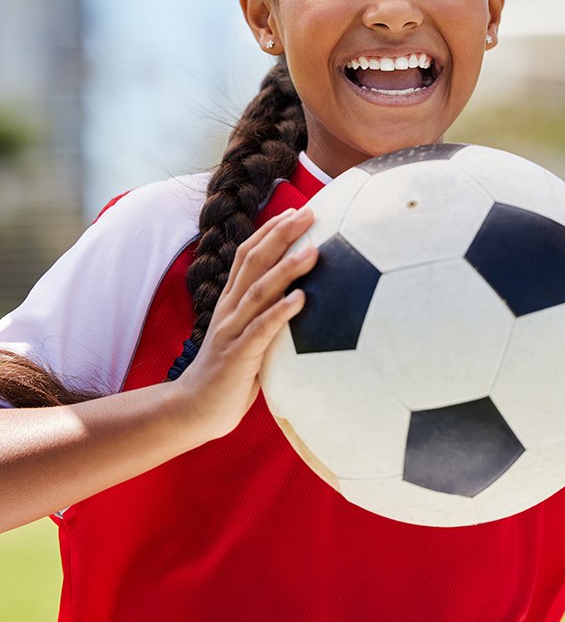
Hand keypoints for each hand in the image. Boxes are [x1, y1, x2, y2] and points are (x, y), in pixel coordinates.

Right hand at [174, 206, 318, 440]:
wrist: (195, 409)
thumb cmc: (229, 371)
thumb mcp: (247, 334)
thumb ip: (265, 314)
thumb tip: (300, 297)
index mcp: (232, 300)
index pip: (249, 255)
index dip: (271, 231)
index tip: (296, 212)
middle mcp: (230, 308)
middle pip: (255, 262)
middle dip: (282, 235)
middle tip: (309, 214)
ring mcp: (233, 330)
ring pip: (260, 291)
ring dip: (287, 269)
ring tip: (313, 252)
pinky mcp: (238, 355)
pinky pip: (261, 330)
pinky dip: (281, 313)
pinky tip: (301, 299)